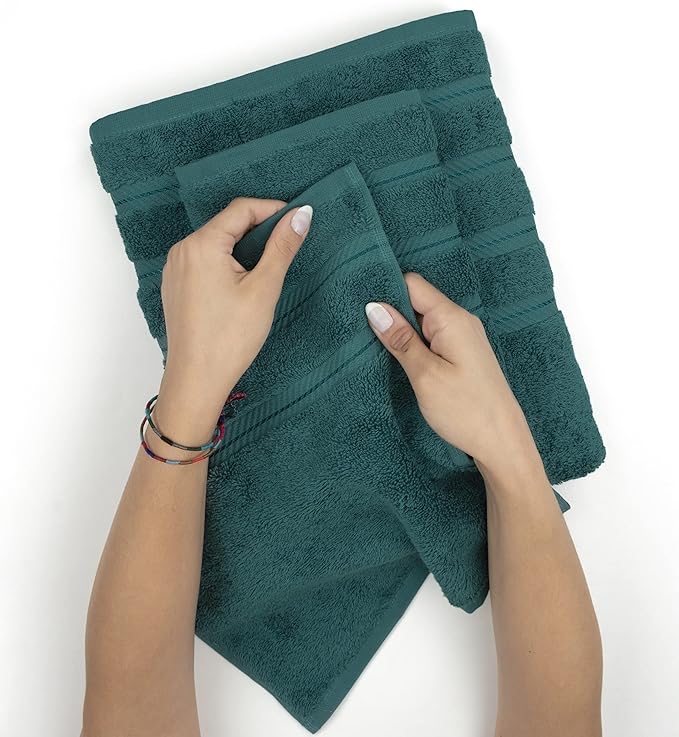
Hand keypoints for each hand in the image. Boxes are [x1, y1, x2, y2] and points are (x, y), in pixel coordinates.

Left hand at [151, 198, 311, 444]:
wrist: (197, 380)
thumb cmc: (230, 338)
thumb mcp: (264, 288)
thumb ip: (282, 247)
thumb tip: (302, 214)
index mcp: (201, 244)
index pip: (241, 209)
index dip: (273, 210)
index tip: (297, 221)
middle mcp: (182, 250)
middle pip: (227, 225)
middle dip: (259, 230)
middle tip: (287, 246)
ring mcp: (175, 269)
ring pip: (216, 244)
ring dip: (243, 248)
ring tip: (268, 268)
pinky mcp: (176, 286)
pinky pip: (204, 262)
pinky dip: (227, 263)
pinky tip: (243, 284)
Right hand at [365, 273, 543, 481]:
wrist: (502, 442)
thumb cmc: (467, 411)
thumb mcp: (425, 375)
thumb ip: (400, 340)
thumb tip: (374, 308)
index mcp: (452, 319)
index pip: (412, 284)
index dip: (385, 290)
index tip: (361, 306)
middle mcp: (460, 321)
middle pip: (417, 299)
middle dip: (391, 312)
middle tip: (364, 330)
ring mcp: (463, 337)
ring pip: (422, 319)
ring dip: (402, 330)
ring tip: (380, 346)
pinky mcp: (462, 353)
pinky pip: (432, 336)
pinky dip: (415, 343)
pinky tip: (402, 358)